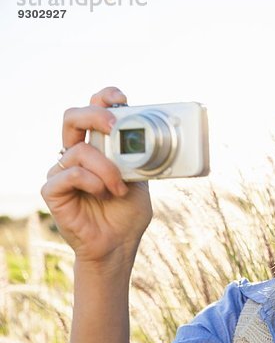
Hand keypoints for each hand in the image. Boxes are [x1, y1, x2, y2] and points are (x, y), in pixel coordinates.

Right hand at [41, 87, 152, 268]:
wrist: (119, 245)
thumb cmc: (128, 213)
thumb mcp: (141, 179)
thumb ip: (139, 157)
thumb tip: (154, 135)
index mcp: (98, 147)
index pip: (92, 111)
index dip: (103, 98)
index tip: (121, 99)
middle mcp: (77, 155)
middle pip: (72, 117)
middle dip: (95, 115)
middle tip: (115, 127)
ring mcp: (62, 171)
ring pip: (78, 150)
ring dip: (106, 168)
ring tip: (120, 188)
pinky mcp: (53, 191)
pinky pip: (70, 174)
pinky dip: (92, 181)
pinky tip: (103, 193)